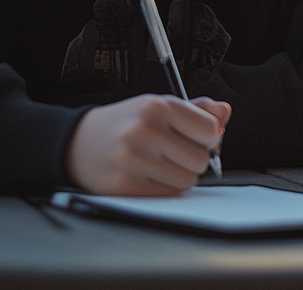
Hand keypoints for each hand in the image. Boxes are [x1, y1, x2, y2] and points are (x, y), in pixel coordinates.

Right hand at [66, 95, 231, 194]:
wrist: (78, 143)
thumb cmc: (125, 124)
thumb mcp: (159, 106)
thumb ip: (197, 110)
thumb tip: (224, 113)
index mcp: (157, 106)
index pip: (210, 130)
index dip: (208, 137)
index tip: (196, 137)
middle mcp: (144, 131)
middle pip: (201, 160)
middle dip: (193, 159)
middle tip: (172, 152)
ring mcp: (133, 160)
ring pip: (187, 181)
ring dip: (179, 176)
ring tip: (157, 163)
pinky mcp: (125, 186)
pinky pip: (168, 196)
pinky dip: (164, 190)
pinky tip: (147, 176)